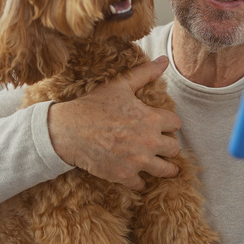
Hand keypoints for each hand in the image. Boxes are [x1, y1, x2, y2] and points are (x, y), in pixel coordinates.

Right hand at [48, 56, 181, 189]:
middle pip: (174, 149)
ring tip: (159, 165)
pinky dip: (139, 180)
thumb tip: (163, 60)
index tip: (162, 127)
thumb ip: (144, 73)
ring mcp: (137, 161)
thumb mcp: (120, 85)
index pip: (176, 125)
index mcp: (150, 119)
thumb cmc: (94, 105)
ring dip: (163, 168)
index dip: (169, 125)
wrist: (68, 130)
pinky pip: (142, 184)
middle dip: (168, 147)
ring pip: (166, 170)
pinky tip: (136, 175)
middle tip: (159, 146)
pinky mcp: (124, 176)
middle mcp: (148, 141)